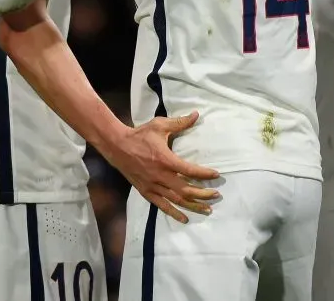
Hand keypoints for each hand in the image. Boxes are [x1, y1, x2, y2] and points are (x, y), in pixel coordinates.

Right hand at [102, 111, 220, 223]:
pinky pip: (162, 205)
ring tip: (207, 209)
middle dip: (203, 194)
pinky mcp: (146, 191)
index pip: (189, 170)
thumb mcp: (159, 125)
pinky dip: (174, 213)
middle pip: (186, 190)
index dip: (204, 174)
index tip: (216, 174)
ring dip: (193, 205)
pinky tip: (185, 218)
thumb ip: (179, 123)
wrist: (117, 146)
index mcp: (165, 159)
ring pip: (176, 200)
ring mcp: (153, 186)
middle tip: (216, 195)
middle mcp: (160, 176)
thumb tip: (196, 114)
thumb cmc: (140, 135)